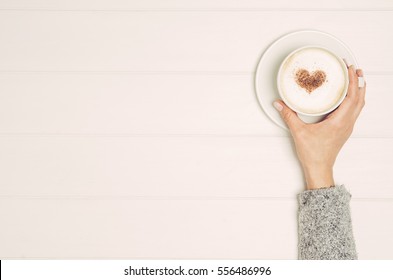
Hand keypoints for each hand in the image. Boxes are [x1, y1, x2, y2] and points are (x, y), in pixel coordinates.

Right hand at [274, 65, 365, 189]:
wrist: (319, 168)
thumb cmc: (313, 154)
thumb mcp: (299, 132)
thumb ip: (289, 116)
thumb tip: (280, 104)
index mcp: (339, 121)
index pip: (351, 96)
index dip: (352, 80)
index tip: (349, 68)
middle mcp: (347, 123)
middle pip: (360, 98)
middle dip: (359, 82)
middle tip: (354, 68)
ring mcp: (347, 126)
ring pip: (359, 105)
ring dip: (359, 90)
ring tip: (355, 78)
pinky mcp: (344, 129)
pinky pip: (354, 110)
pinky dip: (354, 99)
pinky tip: (347, 97)